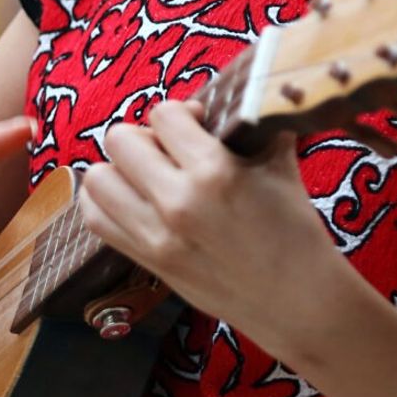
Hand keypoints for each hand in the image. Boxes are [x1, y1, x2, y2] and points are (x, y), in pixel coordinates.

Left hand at [77, 99, 341, 348]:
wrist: (299, 303)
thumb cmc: (296, 232)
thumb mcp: (281, 165)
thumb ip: (253, 126)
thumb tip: (243, 93)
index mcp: (215, 172)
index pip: (164, 115)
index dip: (181, 112)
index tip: (198, 125)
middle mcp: (177, 203)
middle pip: (120, 141)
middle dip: (145, 136)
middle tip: (169, 150)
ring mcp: (157, 237)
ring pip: (98, 179)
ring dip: (119, 169)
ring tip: (146, 176)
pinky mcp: (149, 263)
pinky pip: (97, 220)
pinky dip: (106, 201)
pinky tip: (132, 199)